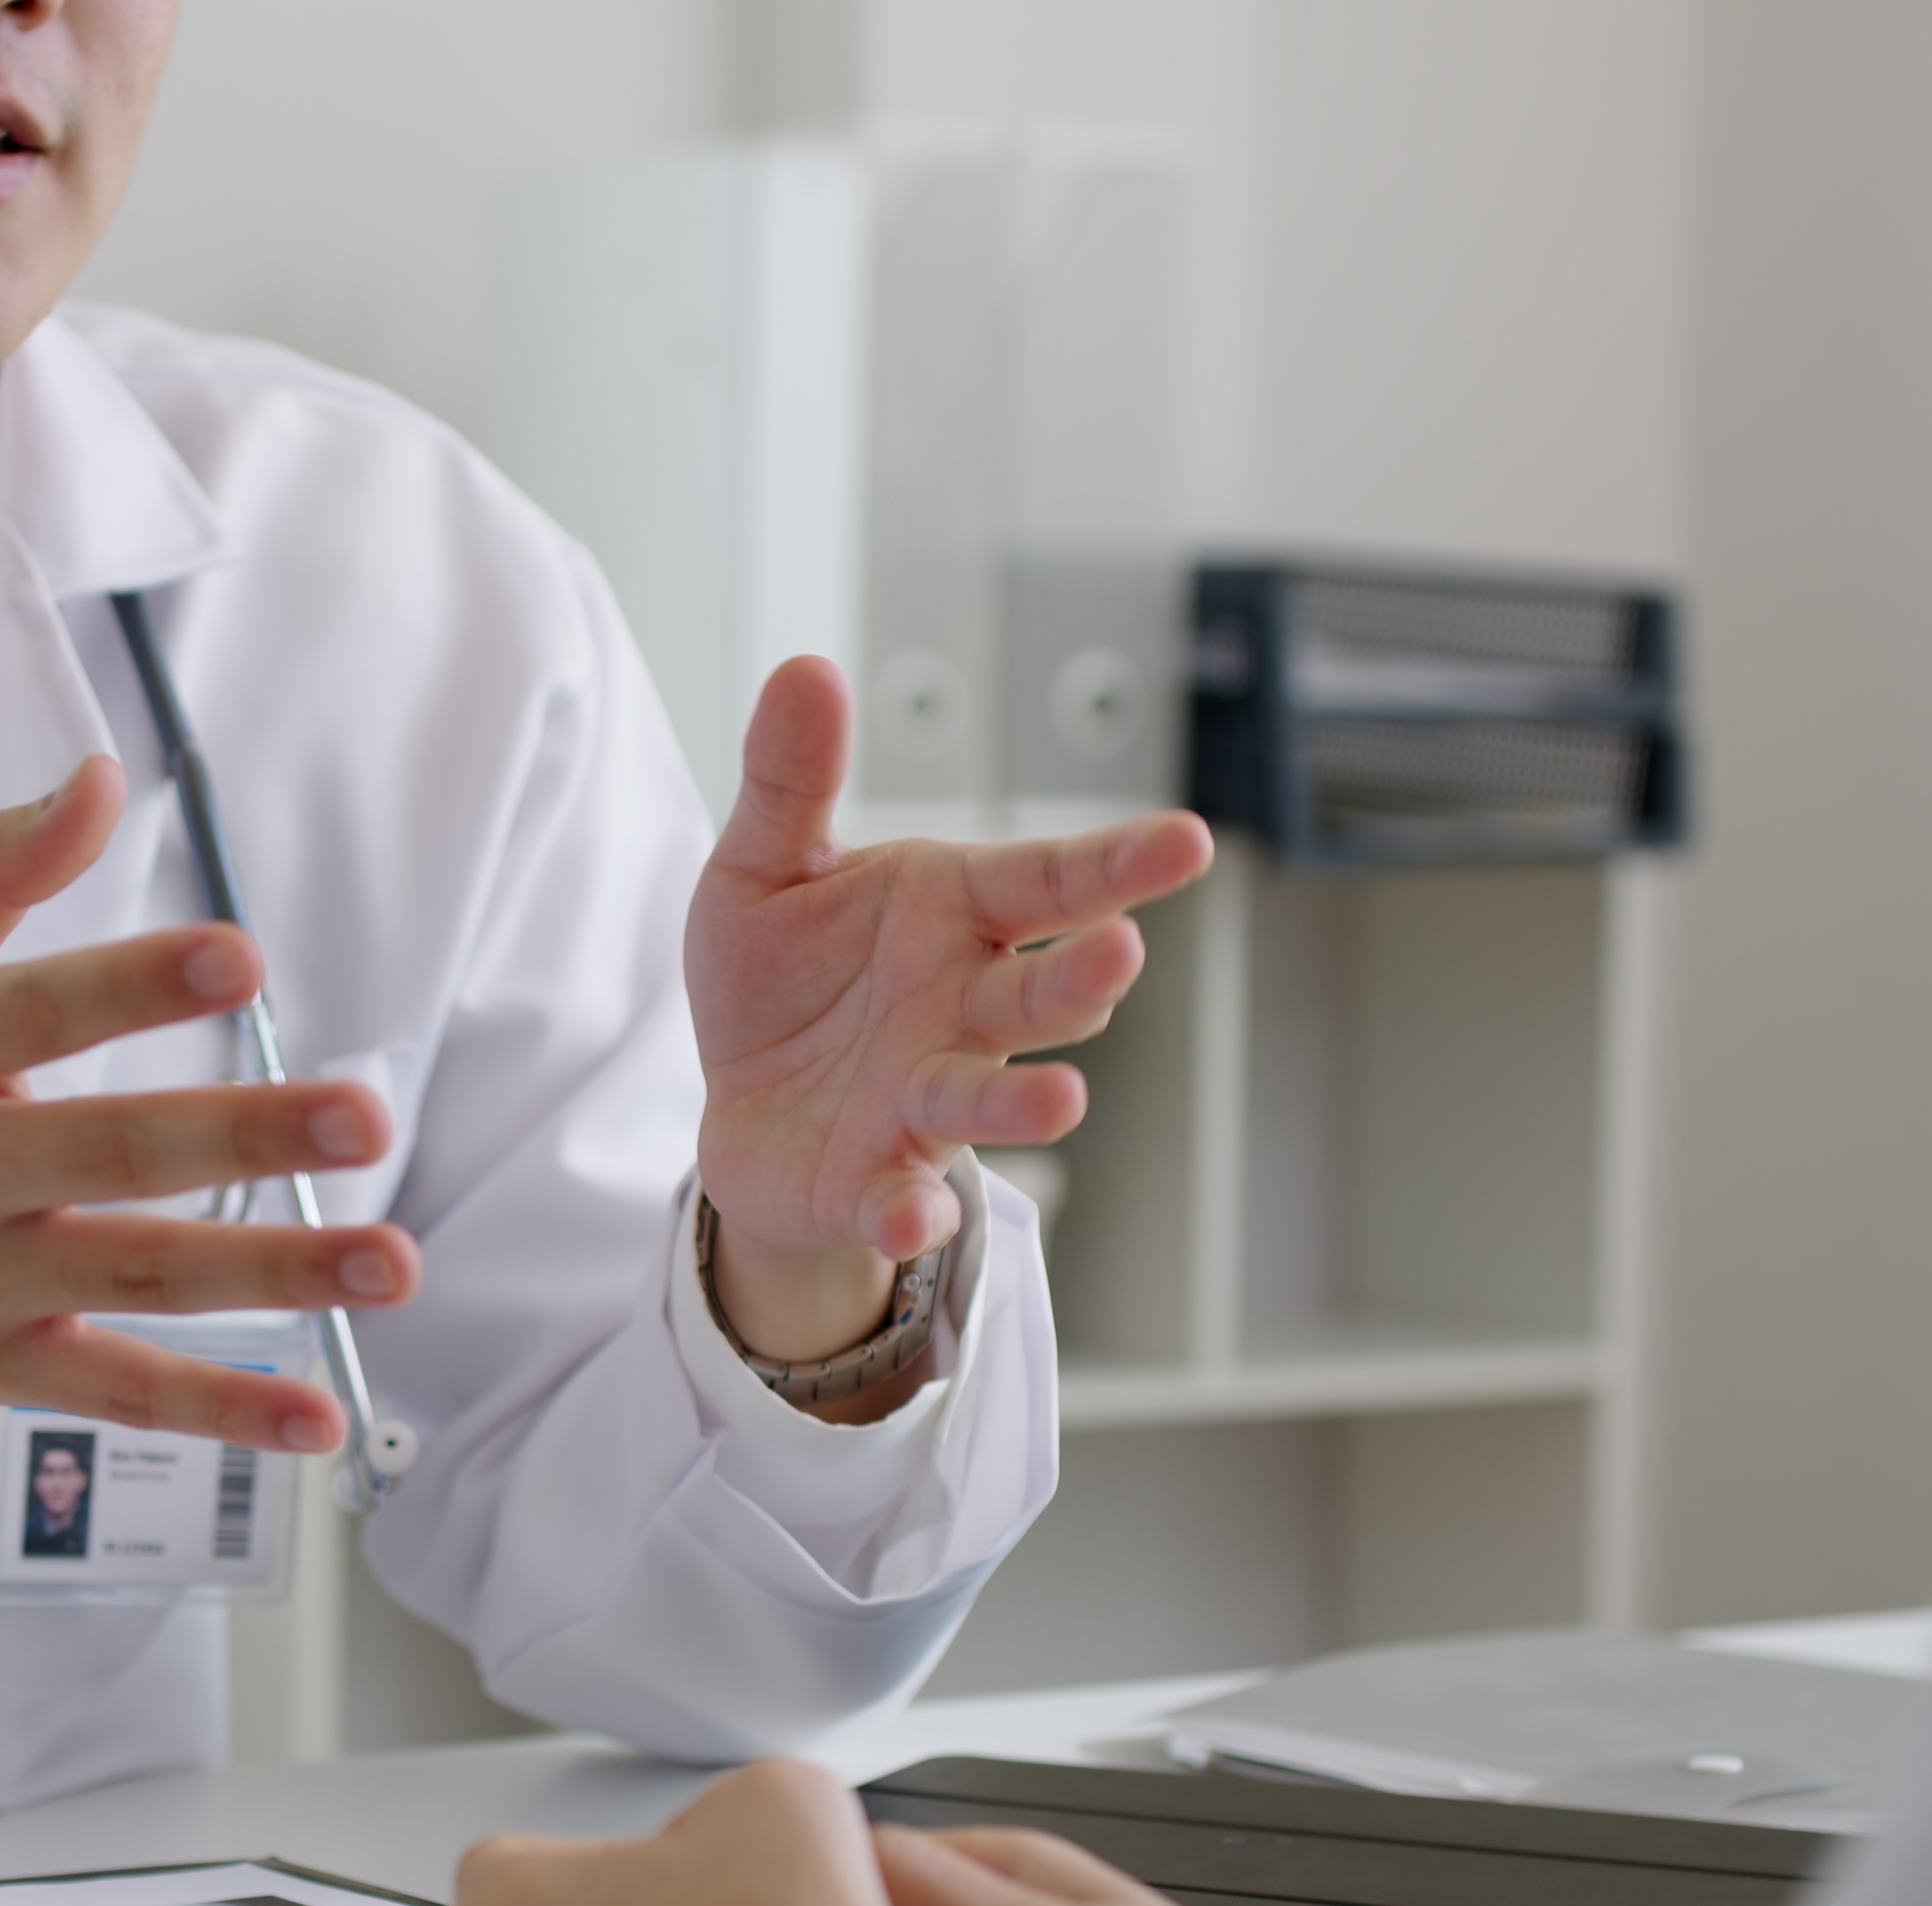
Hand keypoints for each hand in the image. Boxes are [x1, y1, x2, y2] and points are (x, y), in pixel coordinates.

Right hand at [0, 757, 418, 1528]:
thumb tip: (99, 780)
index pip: (37, 1011)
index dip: (138, 985)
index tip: (239, 956)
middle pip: (111, 1151)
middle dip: (246, 1135)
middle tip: (364, 1115)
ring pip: (138, 1272)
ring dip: (275, 1273)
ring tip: (391, 1261)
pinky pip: (115, 1391)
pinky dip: (218, 1410)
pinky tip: (316, 1412)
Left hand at [684, 659, 1210, 1387]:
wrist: (742, 1105)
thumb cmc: (782, 977)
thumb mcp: (763, 865)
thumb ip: (790, 779)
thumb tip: (805, 666)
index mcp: (953, 916)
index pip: (1049, 881)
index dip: (1118, 863)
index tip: (1189, 840)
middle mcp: (963, 1009)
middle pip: (1041, 994)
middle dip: (1082, 978)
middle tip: (1119, 954)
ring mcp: (927, 1099)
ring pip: (992, 1099)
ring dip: (1026, 1106)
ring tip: (1064, 1101)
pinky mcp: (878, 1181)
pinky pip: (902, 1200)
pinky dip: (911, 1212)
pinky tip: (911, 1214)